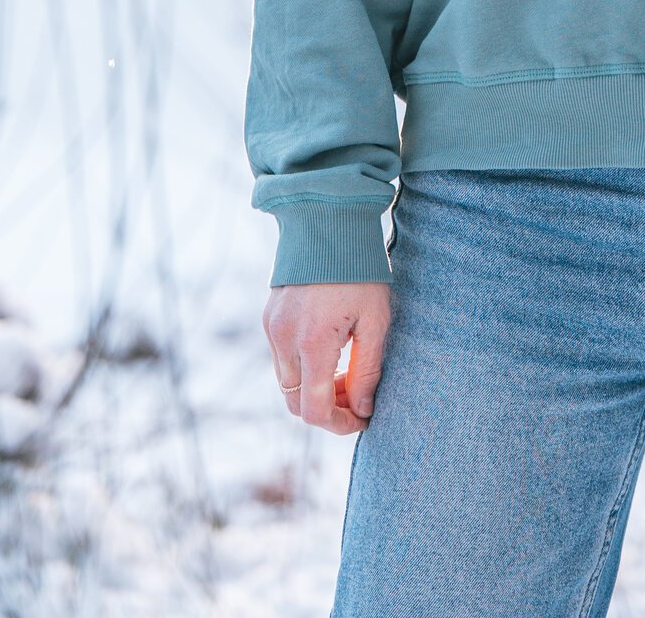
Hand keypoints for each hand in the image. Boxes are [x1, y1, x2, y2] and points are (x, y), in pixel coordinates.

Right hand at [264, 280, 391, 432]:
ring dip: (314, 389)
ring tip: (347, 371)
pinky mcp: (269, 316)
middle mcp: (283, 338)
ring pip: (287, 383)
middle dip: (327, 409)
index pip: (314, 411)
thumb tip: (364, 409)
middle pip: (296, 403)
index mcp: (311, 342)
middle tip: (358, 396)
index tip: (363, 418)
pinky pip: (282, 358)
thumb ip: (368, 370)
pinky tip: (330, 350)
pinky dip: (303, 367)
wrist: (328, 219)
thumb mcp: (375, 319)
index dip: (340, 424)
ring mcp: (272, 327)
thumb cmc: (360, 269)